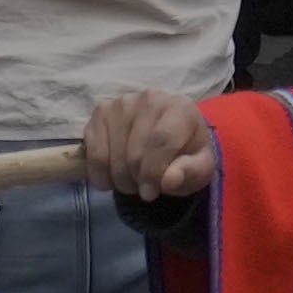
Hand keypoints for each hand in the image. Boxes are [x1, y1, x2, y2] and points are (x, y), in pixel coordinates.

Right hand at [80, 86, 216, 206]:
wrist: (167, 134)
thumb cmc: (185, 151)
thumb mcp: (200, 167)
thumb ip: (190, 173)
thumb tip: (169, 180)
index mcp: (180, 108)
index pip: (162, 141)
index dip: (153, 172)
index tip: (151, 194)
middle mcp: (149, 98)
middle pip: (134, 152)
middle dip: (136, 180)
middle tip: (143, 188)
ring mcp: (122, 103)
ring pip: (112, 154)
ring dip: (119, 179)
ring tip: (131, 180)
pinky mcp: (101, 111)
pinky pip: (92, 150)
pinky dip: (99, 172)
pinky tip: (111, 176)